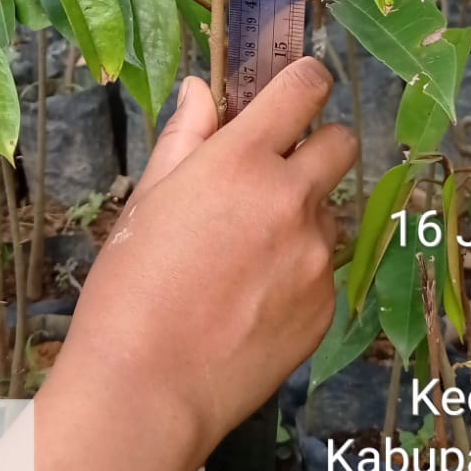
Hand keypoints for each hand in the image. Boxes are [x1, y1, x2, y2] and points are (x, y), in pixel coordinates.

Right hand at [59, 58, 356, 470]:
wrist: (149, 390)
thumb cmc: (130, 292)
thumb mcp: (147, 201)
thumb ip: (185, 138)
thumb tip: (202, 90)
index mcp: (241, 161)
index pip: (304, 88)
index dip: (303, 80)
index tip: (294, 88)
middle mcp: (291, 199)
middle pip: (340, 142)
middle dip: (315, 146)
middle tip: (274, 174)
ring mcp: (315, 256)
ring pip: (329, 212)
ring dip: (301, 218)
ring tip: (244, 259)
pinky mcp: (325, 306)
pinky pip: (322, 271)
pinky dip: (296, 276)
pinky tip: (249, 303)